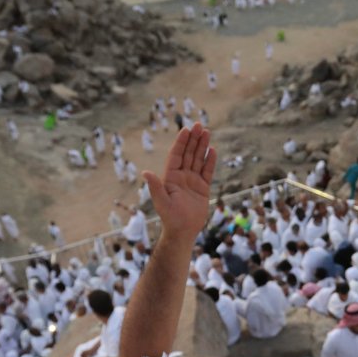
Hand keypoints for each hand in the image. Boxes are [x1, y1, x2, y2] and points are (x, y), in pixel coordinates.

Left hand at [143, 124, 216, 241]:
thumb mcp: (161, 202)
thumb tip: (145, 172)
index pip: (176, 155)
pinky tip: (213, 150)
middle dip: (193, 139)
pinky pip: (207, 171)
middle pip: (188, 153)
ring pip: (198, 159)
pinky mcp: (202, 188)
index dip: (181, 142)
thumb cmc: (170, 218)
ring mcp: (192, 181)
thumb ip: (155, 186)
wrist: (183, 231)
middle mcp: (181, 176)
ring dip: (202, 146)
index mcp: (170, 177)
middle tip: (198, 125)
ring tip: (207, 131)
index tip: (186, 130)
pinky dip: (210, 161)